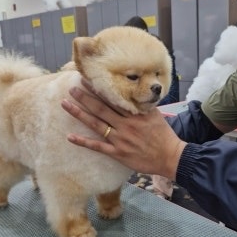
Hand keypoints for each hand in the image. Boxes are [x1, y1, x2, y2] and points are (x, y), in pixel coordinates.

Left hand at [61, 82, 185, 178]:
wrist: (170, 156)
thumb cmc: (163, 135)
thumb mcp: (154, 113)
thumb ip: (141, 103)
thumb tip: (133, 91)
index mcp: (134, 113)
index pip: (112, 98)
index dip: (98, 89)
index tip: (87, 79)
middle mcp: (125, 124)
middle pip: (100, 108)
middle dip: (84, 97)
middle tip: (71, 88)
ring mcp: (120, 139)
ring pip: (96, 124)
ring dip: (79, 113)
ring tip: (66, 104)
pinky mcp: (117, 153)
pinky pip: (97, 146)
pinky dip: (83, 141)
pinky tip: (70, 136)